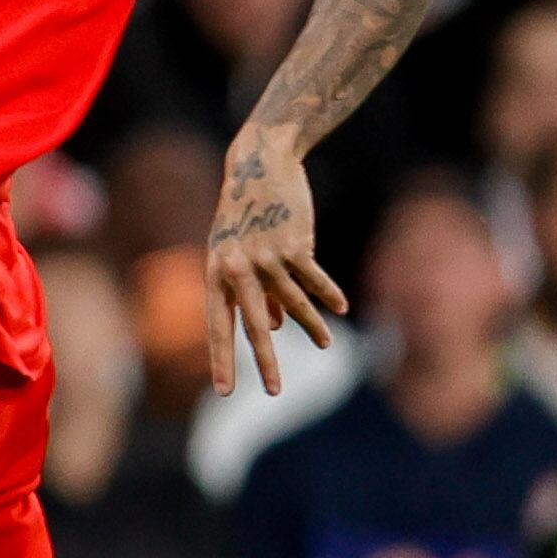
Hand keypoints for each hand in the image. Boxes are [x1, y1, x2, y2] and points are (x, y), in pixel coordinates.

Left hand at [202, 130, 343, 397]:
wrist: (259, 165)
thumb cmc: (246, 214)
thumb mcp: (235, 252)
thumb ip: (250, 291)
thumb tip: (270, 325)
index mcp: (215, 273)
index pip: (216, 325)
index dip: (221, 358)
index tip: (224, 390)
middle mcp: (236, 269)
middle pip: (251, 325)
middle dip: (263, 360)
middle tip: (273, 391)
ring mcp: (264, 256)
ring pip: (292, 303)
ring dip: (311, 327)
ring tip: (326, 345)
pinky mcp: (292, 243)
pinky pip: (312, 277)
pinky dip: (328, 294)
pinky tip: (341, 309)